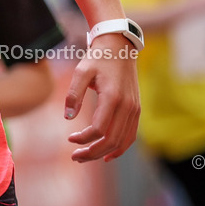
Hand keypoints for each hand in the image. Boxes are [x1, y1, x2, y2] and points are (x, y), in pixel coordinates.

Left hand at [64, 37, 139, 161]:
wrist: (119, 48)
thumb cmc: (97, 59)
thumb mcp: (81, 72)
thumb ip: (74, 94)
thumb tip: (68, 118)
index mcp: (113, 98)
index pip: (99, 129)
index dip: (83, 139)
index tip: (69, 138)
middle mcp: (127, 107)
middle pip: (111, 140)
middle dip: (92, 152)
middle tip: (75, 157)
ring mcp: (134, 110)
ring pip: (122, 141)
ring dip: (104, 153)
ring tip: (86, 156)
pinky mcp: (136, 110)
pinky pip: (130, 136)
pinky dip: (120, 148)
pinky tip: (107, 155)